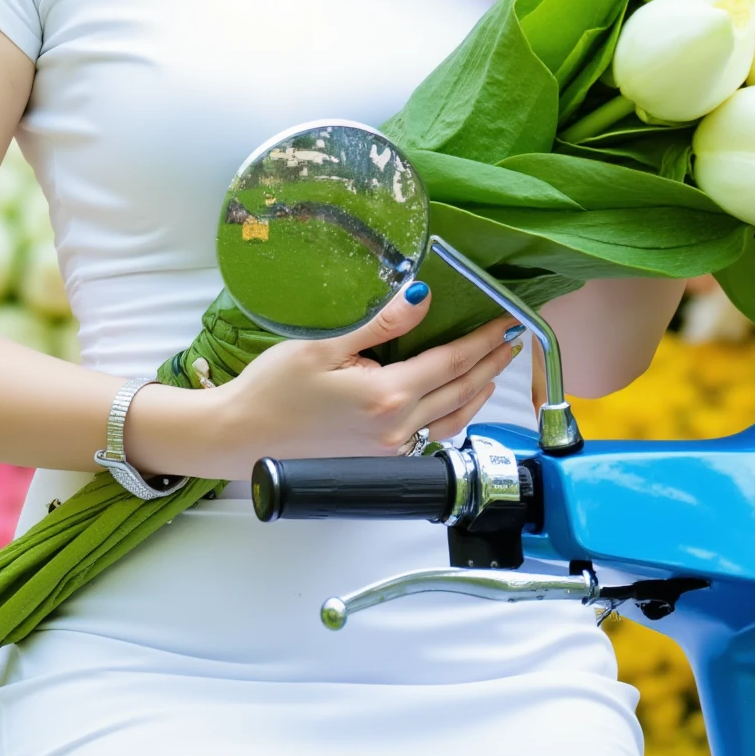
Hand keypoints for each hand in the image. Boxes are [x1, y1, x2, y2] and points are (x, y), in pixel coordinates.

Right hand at [127, 287, 525, 483]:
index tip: (507, 320)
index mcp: (386, 396)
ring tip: (495, 366)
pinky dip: (456, 413)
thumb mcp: (322, 344)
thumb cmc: (271, 390)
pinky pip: (433, 433)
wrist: (242, 438)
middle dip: (491, 362)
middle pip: (462, 390)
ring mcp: (390, 447)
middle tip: (512, 338)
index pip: (452, 362)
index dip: (484, 339)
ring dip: (479, 390)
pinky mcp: (380, 457)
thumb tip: (422, 298)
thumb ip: (379, 324)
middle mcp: (397, 427)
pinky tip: (458, 400)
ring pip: (453, 417)